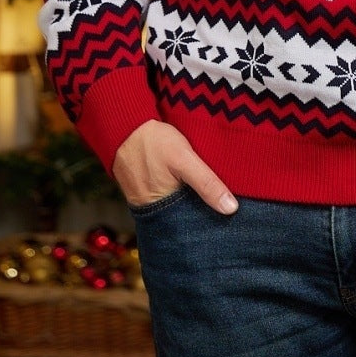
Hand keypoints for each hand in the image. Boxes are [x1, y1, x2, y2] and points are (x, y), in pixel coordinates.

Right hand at [112, 119, 237, 215]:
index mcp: (165, 212)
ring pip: (178, 209)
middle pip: (185, 220)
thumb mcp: (185, 159)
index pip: (193, 228)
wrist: (124, 128)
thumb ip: (207, 183)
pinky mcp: (146, 191)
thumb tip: (231, 208)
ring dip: (192, 203)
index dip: (211, 224)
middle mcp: (155, 213)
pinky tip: (191, 185)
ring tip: (213, 197)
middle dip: (203, 215)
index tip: (231, 221)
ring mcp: (149, 203)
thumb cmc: (154, 143)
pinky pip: (168, 198)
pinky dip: (180, 194)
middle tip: (226, 209)